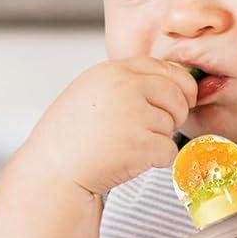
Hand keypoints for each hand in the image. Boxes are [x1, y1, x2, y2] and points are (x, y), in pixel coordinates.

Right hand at [18, 58, 197, 196]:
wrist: (53, 170)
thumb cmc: (69, 136)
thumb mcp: (91, 91)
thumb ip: (125, 82)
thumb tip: (168, 83)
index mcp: (112, 71)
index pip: (163, 67)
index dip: (179, 85)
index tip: (183, 98)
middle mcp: (125, 87)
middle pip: (176, 95)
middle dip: (174, 113)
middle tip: (154, 128)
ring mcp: (134, 115)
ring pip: (172, 125)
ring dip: (158, 138)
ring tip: (127, 145)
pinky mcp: (141, 144)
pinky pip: (170, 150)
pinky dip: (157, 160)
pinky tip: (132, 159)